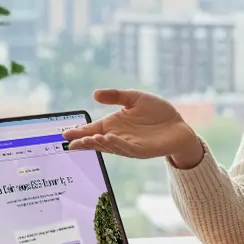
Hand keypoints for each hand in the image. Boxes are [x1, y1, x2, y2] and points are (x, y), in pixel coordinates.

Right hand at [61, 89, 204, 167]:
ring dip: (98, 143)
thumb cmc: (157, 112)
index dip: (78, 133)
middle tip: (71, 142)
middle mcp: (118, 137)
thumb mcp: (135, 98)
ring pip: (109, 146)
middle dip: (84, 142)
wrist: (178, 125)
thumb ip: (116, 96)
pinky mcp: (141, 150)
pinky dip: (117, 144)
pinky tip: (109, 139)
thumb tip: (95, 93)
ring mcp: (128, 145)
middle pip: (96, 141)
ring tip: (89, 139)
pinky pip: (126, 148)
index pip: (91, 130)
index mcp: (113, 125)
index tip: (65, 135)